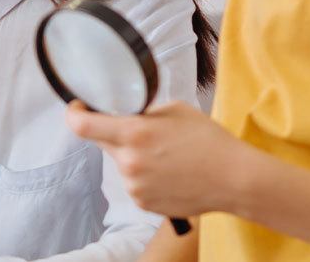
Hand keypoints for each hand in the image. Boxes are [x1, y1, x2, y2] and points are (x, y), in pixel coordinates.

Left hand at [66, 99, 249, 218]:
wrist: (235, 179)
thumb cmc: (210, 141)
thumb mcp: (174, 110)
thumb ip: (143, 111)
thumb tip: (125, 112)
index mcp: (133, 133)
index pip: (82, 125)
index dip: (74, 113)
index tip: (77, 108)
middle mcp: (129, 161)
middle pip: (102, 142)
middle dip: (113, 134)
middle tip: (141, 132)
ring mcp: (134, 185)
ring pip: (120, 163)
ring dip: (132, 157)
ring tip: (165, 157)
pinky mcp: (142, 202)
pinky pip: (133, 183)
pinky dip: (143, 176)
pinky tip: (168, 173)